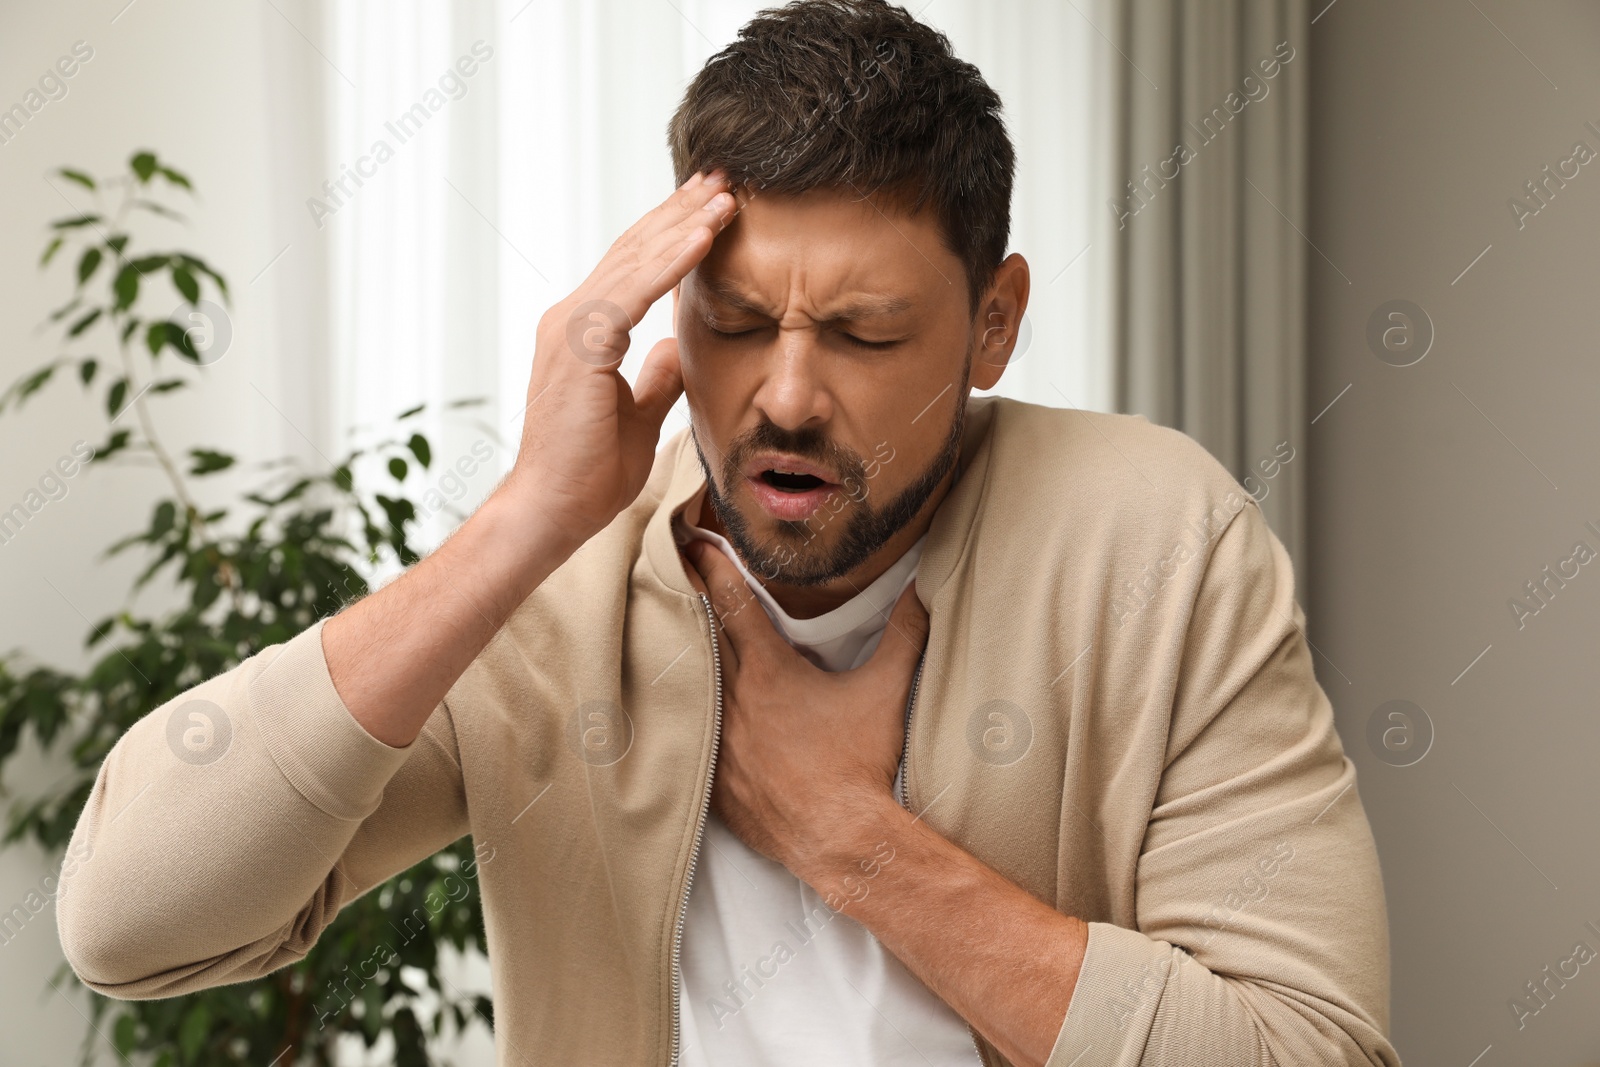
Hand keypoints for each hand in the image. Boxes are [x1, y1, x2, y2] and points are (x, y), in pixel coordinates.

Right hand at [501, 171, 740, 551]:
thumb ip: (658, 373)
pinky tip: (704, 237)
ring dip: (684, 225)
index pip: (634, 268)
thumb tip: (681, 342)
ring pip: (635, 261)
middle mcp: (571, 318)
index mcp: (584, 331)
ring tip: (725, 196)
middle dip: (680, 212)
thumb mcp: (640, 413)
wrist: (551, 511)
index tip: (713, 208)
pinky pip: (633, 292)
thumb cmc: (588, 472)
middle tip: (723, 178)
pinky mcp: (579, 346)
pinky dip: (671, 263)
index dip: (673, 234)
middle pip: (634, 250)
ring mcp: (570, 328)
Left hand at [679, 538, 930, 874]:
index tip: (695, 542)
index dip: (714, 568)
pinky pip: (690, 738)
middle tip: (677, 572)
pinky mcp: (712, 780)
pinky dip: (688, 719)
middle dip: (692, 603)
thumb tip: (923, 589)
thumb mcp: (885, 692)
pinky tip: (684, 713)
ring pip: (691, 686)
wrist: (841, 838)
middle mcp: (731, 701)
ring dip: (689, 659)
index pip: (733, 604)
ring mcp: (715, 742)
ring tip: (677, 635)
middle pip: (700, 636)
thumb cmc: (860, 764)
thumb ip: (904, 634)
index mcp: (768, 672)